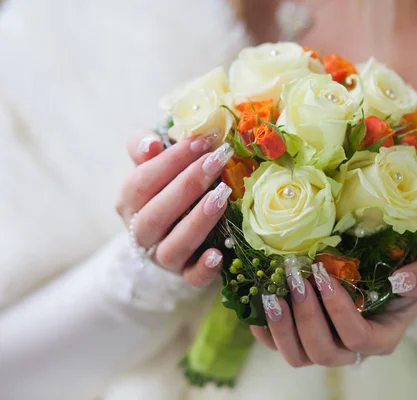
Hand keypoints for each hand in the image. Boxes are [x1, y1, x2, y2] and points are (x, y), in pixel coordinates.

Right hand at [116, 131, 232, 286]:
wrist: (178, 228)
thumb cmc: (167, 186)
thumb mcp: (153, 163)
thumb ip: (144, 147)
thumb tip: (151, 144)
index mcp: (129, 202)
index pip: (143, 181)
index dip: (172, 159)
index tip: (203, 141)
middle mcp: (141, 233)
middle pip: (156, 214)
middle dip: (188, 185)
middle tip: (217, 161)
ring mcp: (163, 258)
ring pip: (173, 247)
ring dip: (197, 222)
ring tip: (221, 197)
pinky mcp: (187, 275)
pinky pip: (192, 278)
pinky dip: (204, 268)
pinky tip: (219, 253)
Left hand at [250, 260, 416, 366]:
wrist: (385, 283)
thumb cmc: (402, 282)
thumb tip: (401, 277)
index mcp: (380, 339)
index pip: (358, 337)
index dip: (338, 311)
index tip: (324, 276)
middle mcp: (349, 350)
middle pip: (323, 351)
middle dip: (306, 316)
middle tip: (296, 278)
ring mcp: (323, 347)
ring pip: (297, 356)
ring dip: (282, 327)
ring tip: (272, 295)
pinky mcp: (301, 339)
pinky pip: (278, 346)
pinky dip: (265, 330)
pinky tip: (257, 305)